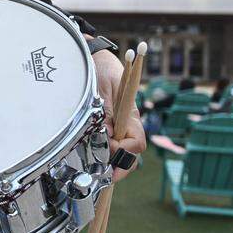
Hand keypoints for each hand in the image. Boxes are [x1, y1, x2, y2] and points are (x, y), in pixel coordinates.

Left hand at [92, 48, 146, 181]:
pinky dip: (107, 153)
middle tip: (104, 173)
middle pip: (132, 152)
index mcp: (130, 115)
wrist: (96, 59)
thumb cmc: (100, 71)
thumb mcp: (100, 90)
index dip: (123, 152)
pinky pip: (114, 143)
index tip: (107, 150)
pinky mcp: (112, 124)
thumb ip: (105, 113)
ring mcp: (121, 124)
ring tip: (98, 167)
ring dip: (112, 160)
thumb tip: (108, 137)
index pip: (136, 142)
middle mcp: (128, 122)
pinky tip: (96, 157)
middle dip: (119, 164)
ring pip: (123, 150)